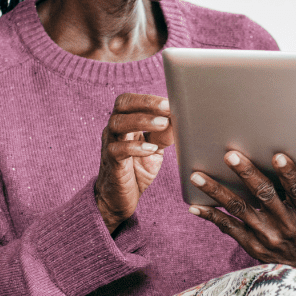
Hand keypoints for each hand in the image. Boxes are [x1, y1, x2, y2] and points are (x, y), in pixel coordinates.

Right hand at [95, 94, 174, 233]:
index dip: (148, 98)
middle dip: (145, 103)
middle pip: (122, 105)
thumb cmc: (138, 167)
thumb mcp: (156, 147)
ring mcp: (110, 144)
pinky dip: (135, 147)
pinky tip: (151, 149)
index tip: (170, 101)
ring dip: (142, 121)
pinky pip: (118, 150)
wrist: (119, 197)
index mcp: (125, 121)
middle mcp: (114, 129)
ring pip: (118, 124)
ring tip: (163, 124)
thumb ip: (165, 133)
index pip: (130, 100)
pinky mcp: (111, 163)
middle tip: (167, 107)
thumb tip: (184, 118)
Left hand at [188, 151, 295, 283]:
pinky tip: (195, 206)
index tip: (277, 156)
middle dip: (246, 173)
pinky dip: (211, 215)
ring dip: (216, 191)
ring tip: (197, 177)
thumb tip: (273, 162)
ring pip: (238, 208)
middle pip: (264, 195)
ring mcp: (266, 236)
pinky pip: (228, 227)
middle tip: (230, 156)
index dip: (287, 172)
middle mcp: (286, 224)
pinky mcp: (252, 245)